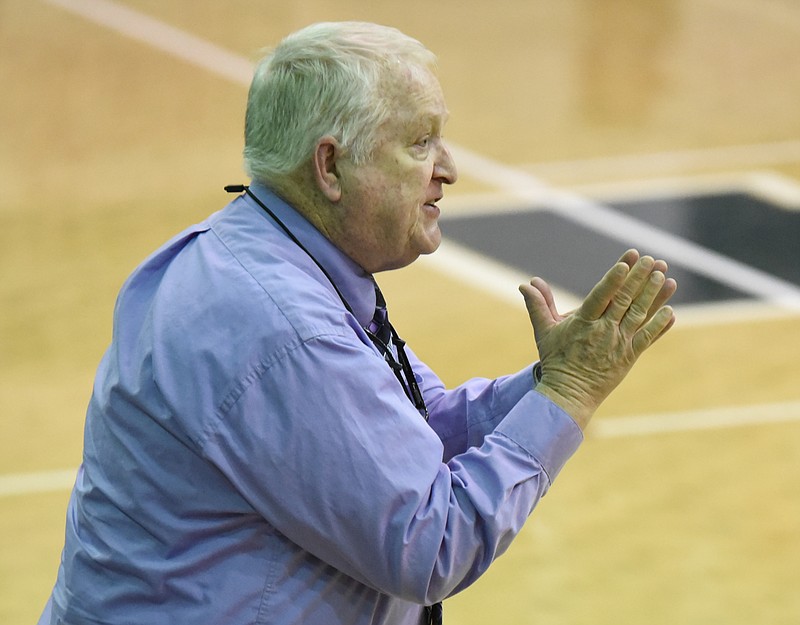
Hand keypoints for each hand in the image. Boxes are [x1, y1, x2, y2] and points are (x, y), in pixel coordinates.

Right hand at [519, 250, 676, 429]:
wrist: (569, 393)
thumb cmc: (556, 359)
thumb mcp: (544, 330)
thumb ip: (538, 304)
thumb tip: (526, 283)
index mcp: (583, 322)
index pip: (600, 297)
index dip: (613, 280)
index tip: (625, 264)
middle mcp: (603, 331)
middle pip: (624, 301)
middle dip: (638, 279)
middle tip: (650, 260)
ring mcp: (618, 343)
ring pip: (639, 315)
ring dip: (653, 295)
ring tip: (664, 276)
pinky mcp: (629, 356)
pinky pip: (647, 338)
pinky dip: (660, 325)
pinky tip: (671, 311)